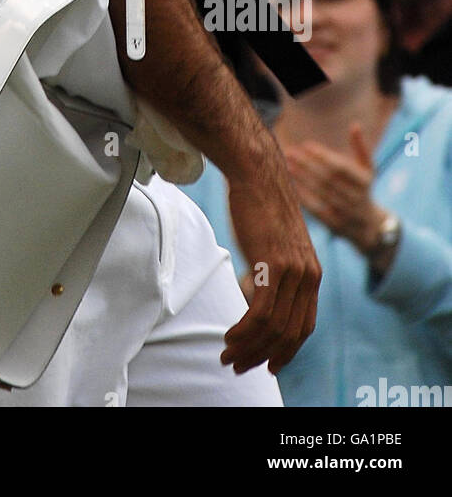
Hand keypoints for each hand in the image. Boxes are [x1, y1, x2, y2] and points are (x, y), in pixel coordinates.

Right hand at [223, 166, 321, 373]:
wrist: (257, 174)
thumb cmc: (260, 205)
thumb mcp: (278, 243)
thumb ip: (278, 270)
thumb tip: (261, 290)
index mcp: (312, 275)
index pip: (303, 328)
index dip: (285, 351)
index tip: (266, 364)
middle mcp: (308, 277)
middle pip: (289, 334)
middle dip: (263, 356)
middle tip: (239, 365)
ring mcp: (293, 272)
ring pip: (274, 328)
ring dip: (249, 347)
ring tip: (227, 354)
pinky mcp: (273, 265)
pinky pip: (260, 313)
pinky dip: (244, 331)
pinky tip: (229, 336)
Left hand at [284, 125, 387, 253]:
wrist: (369, 226)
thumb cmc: (363, 188)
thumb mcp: (368, 169)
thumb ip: (360, 148)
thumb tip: (355, 124)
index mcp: (365, 182)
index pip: (341, 167)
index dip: (324, 156)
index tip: (306, 145)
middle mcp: (357, 198)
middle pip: (328, 179)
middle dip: (307, 165)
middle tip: (290, 152)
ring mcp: (346, 213)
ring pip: (320, 193)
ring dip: (302, 178)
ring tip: (287, 164)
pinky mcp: (335, 224)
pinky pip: (316, 209)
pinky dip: (303, 196)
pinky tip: (290, 184)